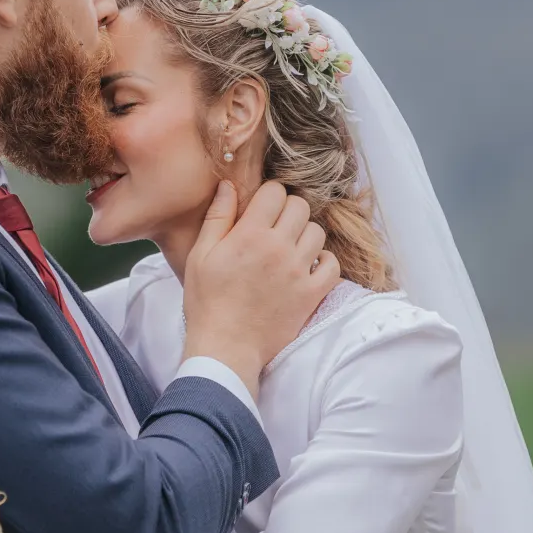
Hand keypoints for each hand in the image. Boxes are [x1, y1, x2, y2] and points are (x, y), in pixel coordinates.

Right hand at [183, 179, 339, 393]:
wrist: (225, 347)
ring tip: (289, 248)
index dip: (268, 196)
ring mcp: (298, 271)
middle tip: (275, 227)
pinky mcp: (311, 293)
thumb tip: (229, 185)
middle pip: (300, 206)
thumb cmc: (207, 302)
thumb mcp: (201, 255)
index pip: (275, 191)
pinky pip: (331, 264)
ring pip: (317, 232)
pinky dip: (322, 261)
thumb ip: (218, 217)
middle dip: (288, 210)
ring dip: (304, 234)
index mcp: (250, 234)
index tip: (260, 210)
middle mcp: (279, 247)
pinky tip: (306, 267)